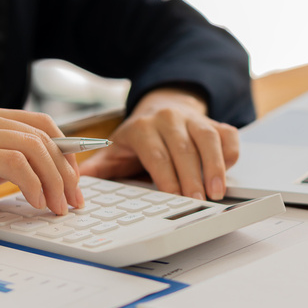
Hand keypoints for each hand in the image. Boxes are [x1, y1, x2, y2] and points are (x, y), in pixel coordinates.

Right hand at [0, 104, 82, 230]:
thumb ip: (7, 163)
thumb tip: (51, 173)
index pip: (41, 123)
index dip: (67, 151)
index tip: (76, 181)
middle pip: (43, 135)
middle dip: (66, 171)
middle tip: (74, 200)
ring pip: (33, 147)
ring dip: (54, 180)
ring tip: (58, 206)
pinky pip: (13, 162)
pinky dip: (33, 183)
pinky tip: (36, 202)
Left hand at [79, 87, 238, 200]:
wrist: (163, 106)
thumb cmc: (141, 137)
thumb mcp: (116, 149)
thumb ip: (100, 167)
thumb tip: (77, 183)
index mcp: (142, 127)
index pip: (156, 154)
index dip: (167, 177)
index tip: (173, 197)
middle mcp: (168, 119)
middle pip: (183, 149)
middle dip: (192, 177)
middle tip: (198, 201)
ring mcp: (193, 119)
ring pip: (208, 139)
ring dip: (214, 166)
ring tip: (216, 191)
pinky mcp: (214, 122)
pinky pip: (227, 135)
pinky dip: (229, 154)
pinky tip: (227, 173)